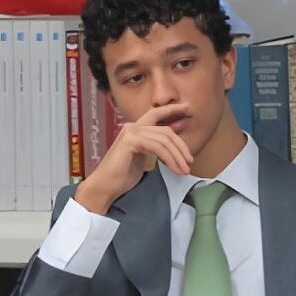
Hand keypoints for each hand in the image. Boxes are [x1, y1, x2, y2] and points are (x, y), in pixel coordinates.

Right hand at [74, 103, 193, 213]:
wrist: (105, 187)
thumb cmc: (123, 175)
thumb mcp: (145, 157)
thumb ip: (157, 146)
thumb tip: (174, 141)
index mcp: (135, 129)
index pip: (156, 114)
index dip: (172, 110)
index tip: (187, 109)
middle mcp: (132, 127)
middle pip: (165, 131)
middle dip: (181, 146)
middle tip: (190, 160)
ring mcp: (130, 132)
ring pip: (164, 140)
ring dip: (177, 156)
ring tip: (184, 169)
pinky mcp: (130, 141)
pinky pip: (157, 147)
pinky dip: (170, 158)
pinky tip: (174, 168)